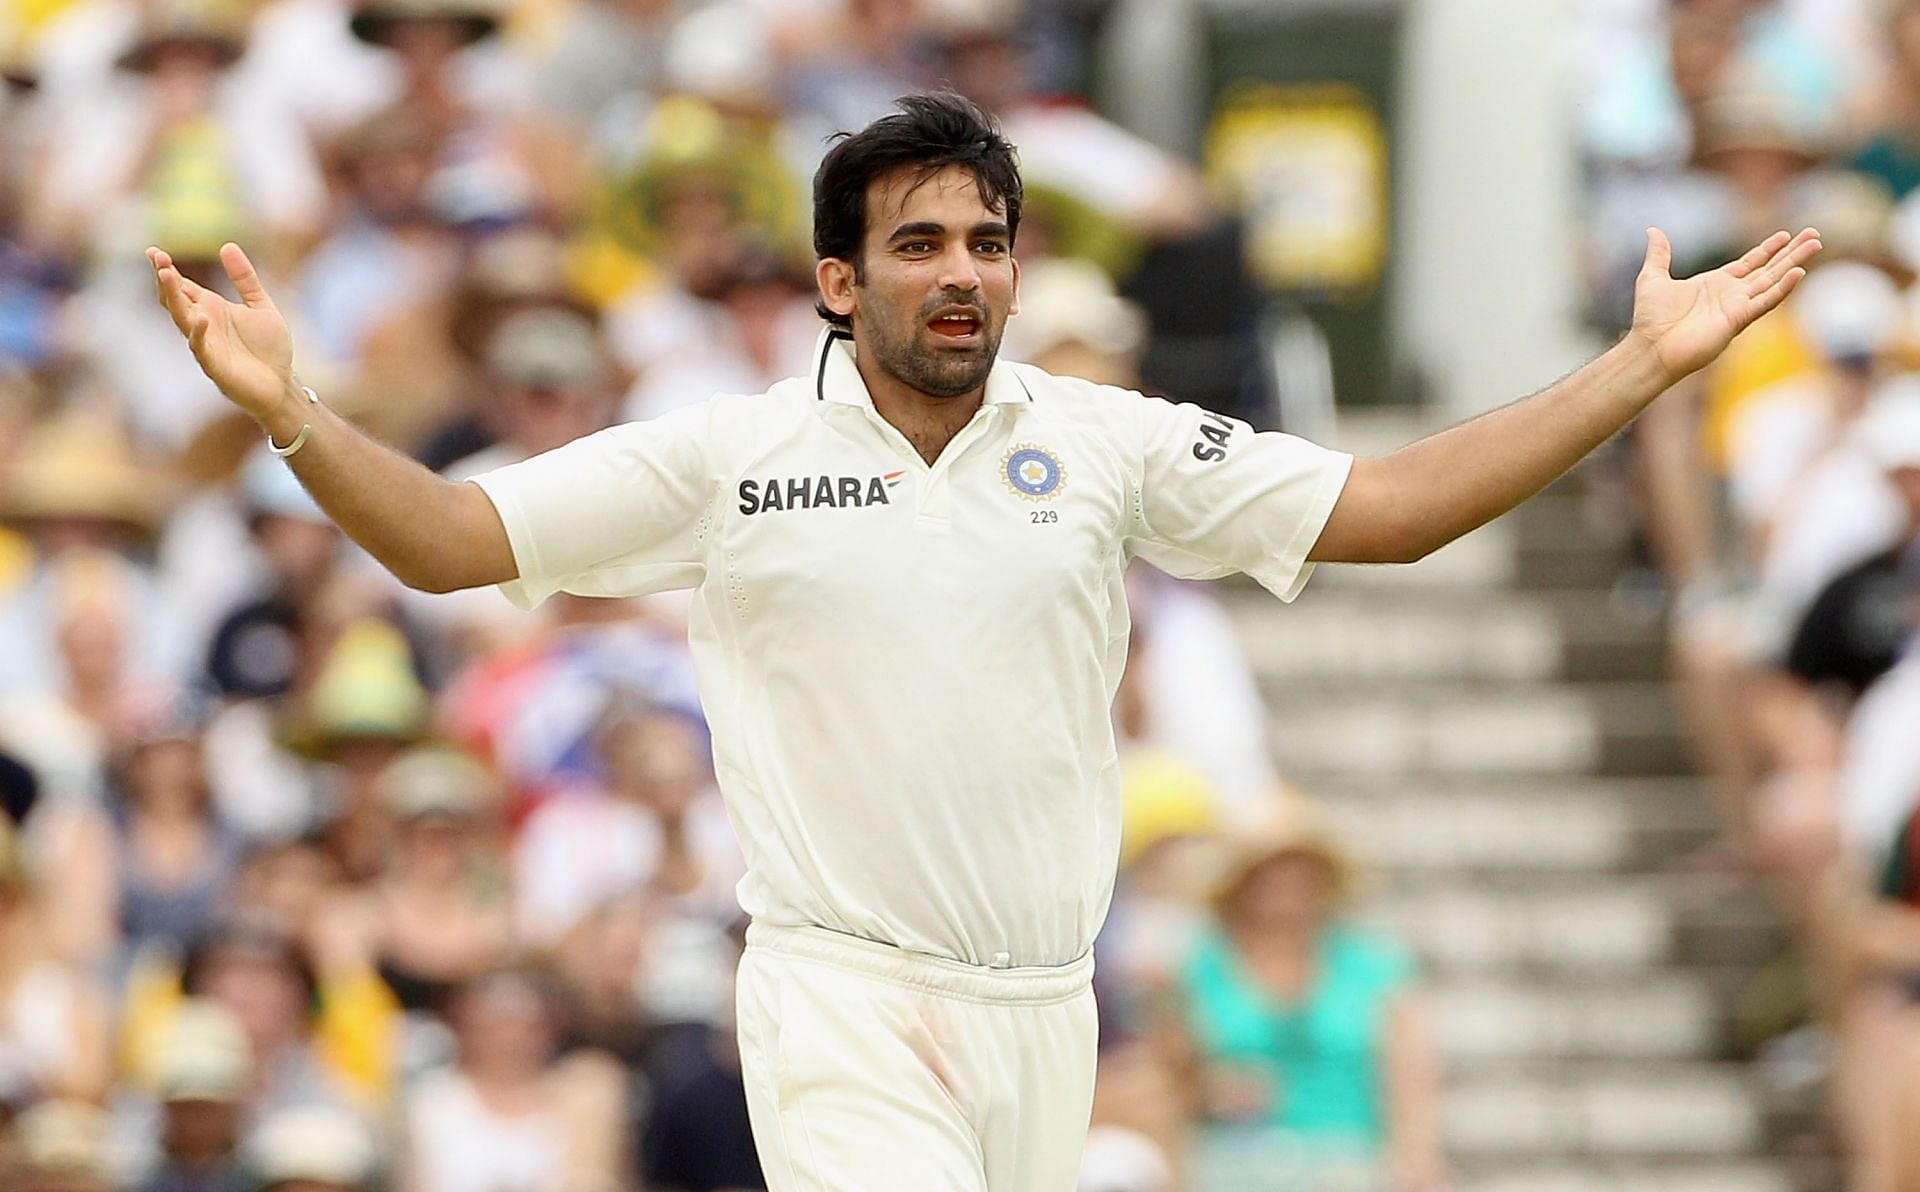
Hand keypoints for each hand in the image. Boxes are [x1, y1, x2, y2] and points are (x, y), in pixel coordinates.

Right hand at [147, 242, 295, 420]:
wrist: (282, 385)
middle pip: (176, 299)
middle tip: (157, 258)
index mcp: (211, 309)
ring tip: (167, 276)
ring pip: (182, 320)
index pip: (182, 286)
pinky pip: (201, 349)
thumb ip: (245, 279)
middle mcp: (203, 325)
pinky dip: (199, 334)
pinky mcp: (215, 366)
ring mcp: (206, 345)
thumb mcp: (261, 306)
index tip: (153, 251)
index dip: (167, 269)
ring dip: (173, 299)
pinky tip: (200, 318)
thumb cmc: (269, 349)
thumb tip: (227, 245)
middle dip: (165, 279)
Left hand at [1629, 227, 1821, 384]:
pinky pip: (1765, 302)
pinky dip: (1782, 288)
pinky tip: (1798, 272)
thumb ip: (1659, 254)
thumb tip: (1652, 231)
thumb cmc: (1650, 320)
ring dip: (1795, 263)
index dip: (1768, 249)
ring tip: (1815, 245)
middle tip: (1814, 235)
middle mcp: (1731, 295)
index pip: (1750, 263)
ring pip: (1773, 281)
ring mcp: (1737, 307)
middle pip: (1769, 269)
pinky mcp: (1738, 320)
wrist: (1650, 347)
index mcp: (1716, 284)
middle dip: (1791, 252)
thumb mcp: (1652, 278)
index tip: (1786, 234)